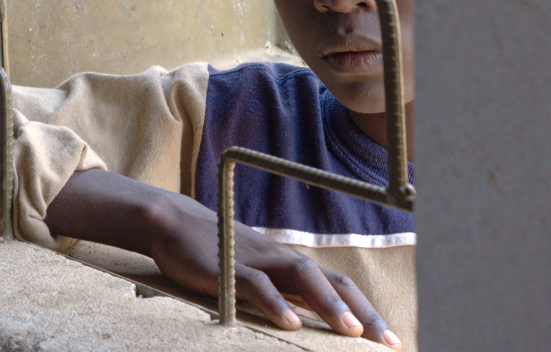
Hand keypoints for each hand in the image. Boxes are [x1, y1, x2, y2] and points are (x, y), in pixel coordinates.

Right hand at [146, 190, 400, 348]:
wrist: (173, 223)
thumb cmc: (214, 254)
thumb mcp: (251, 274)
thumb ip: (277, 293)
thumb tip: (303, 323)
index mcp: (286, 263)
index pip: (334, 283)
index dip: (364, 309)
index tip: (390, 339)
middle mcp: (278, 258)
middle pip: (328, 279)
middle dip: (360, 311)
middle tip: (387, 342)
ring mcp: (254, 260)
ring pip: (299, 276)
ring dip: (327, 303)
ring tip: (350, 332)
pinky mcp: (228, 266)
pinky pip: (255, 284)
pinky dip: (274, 303)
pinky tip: (290, 324)